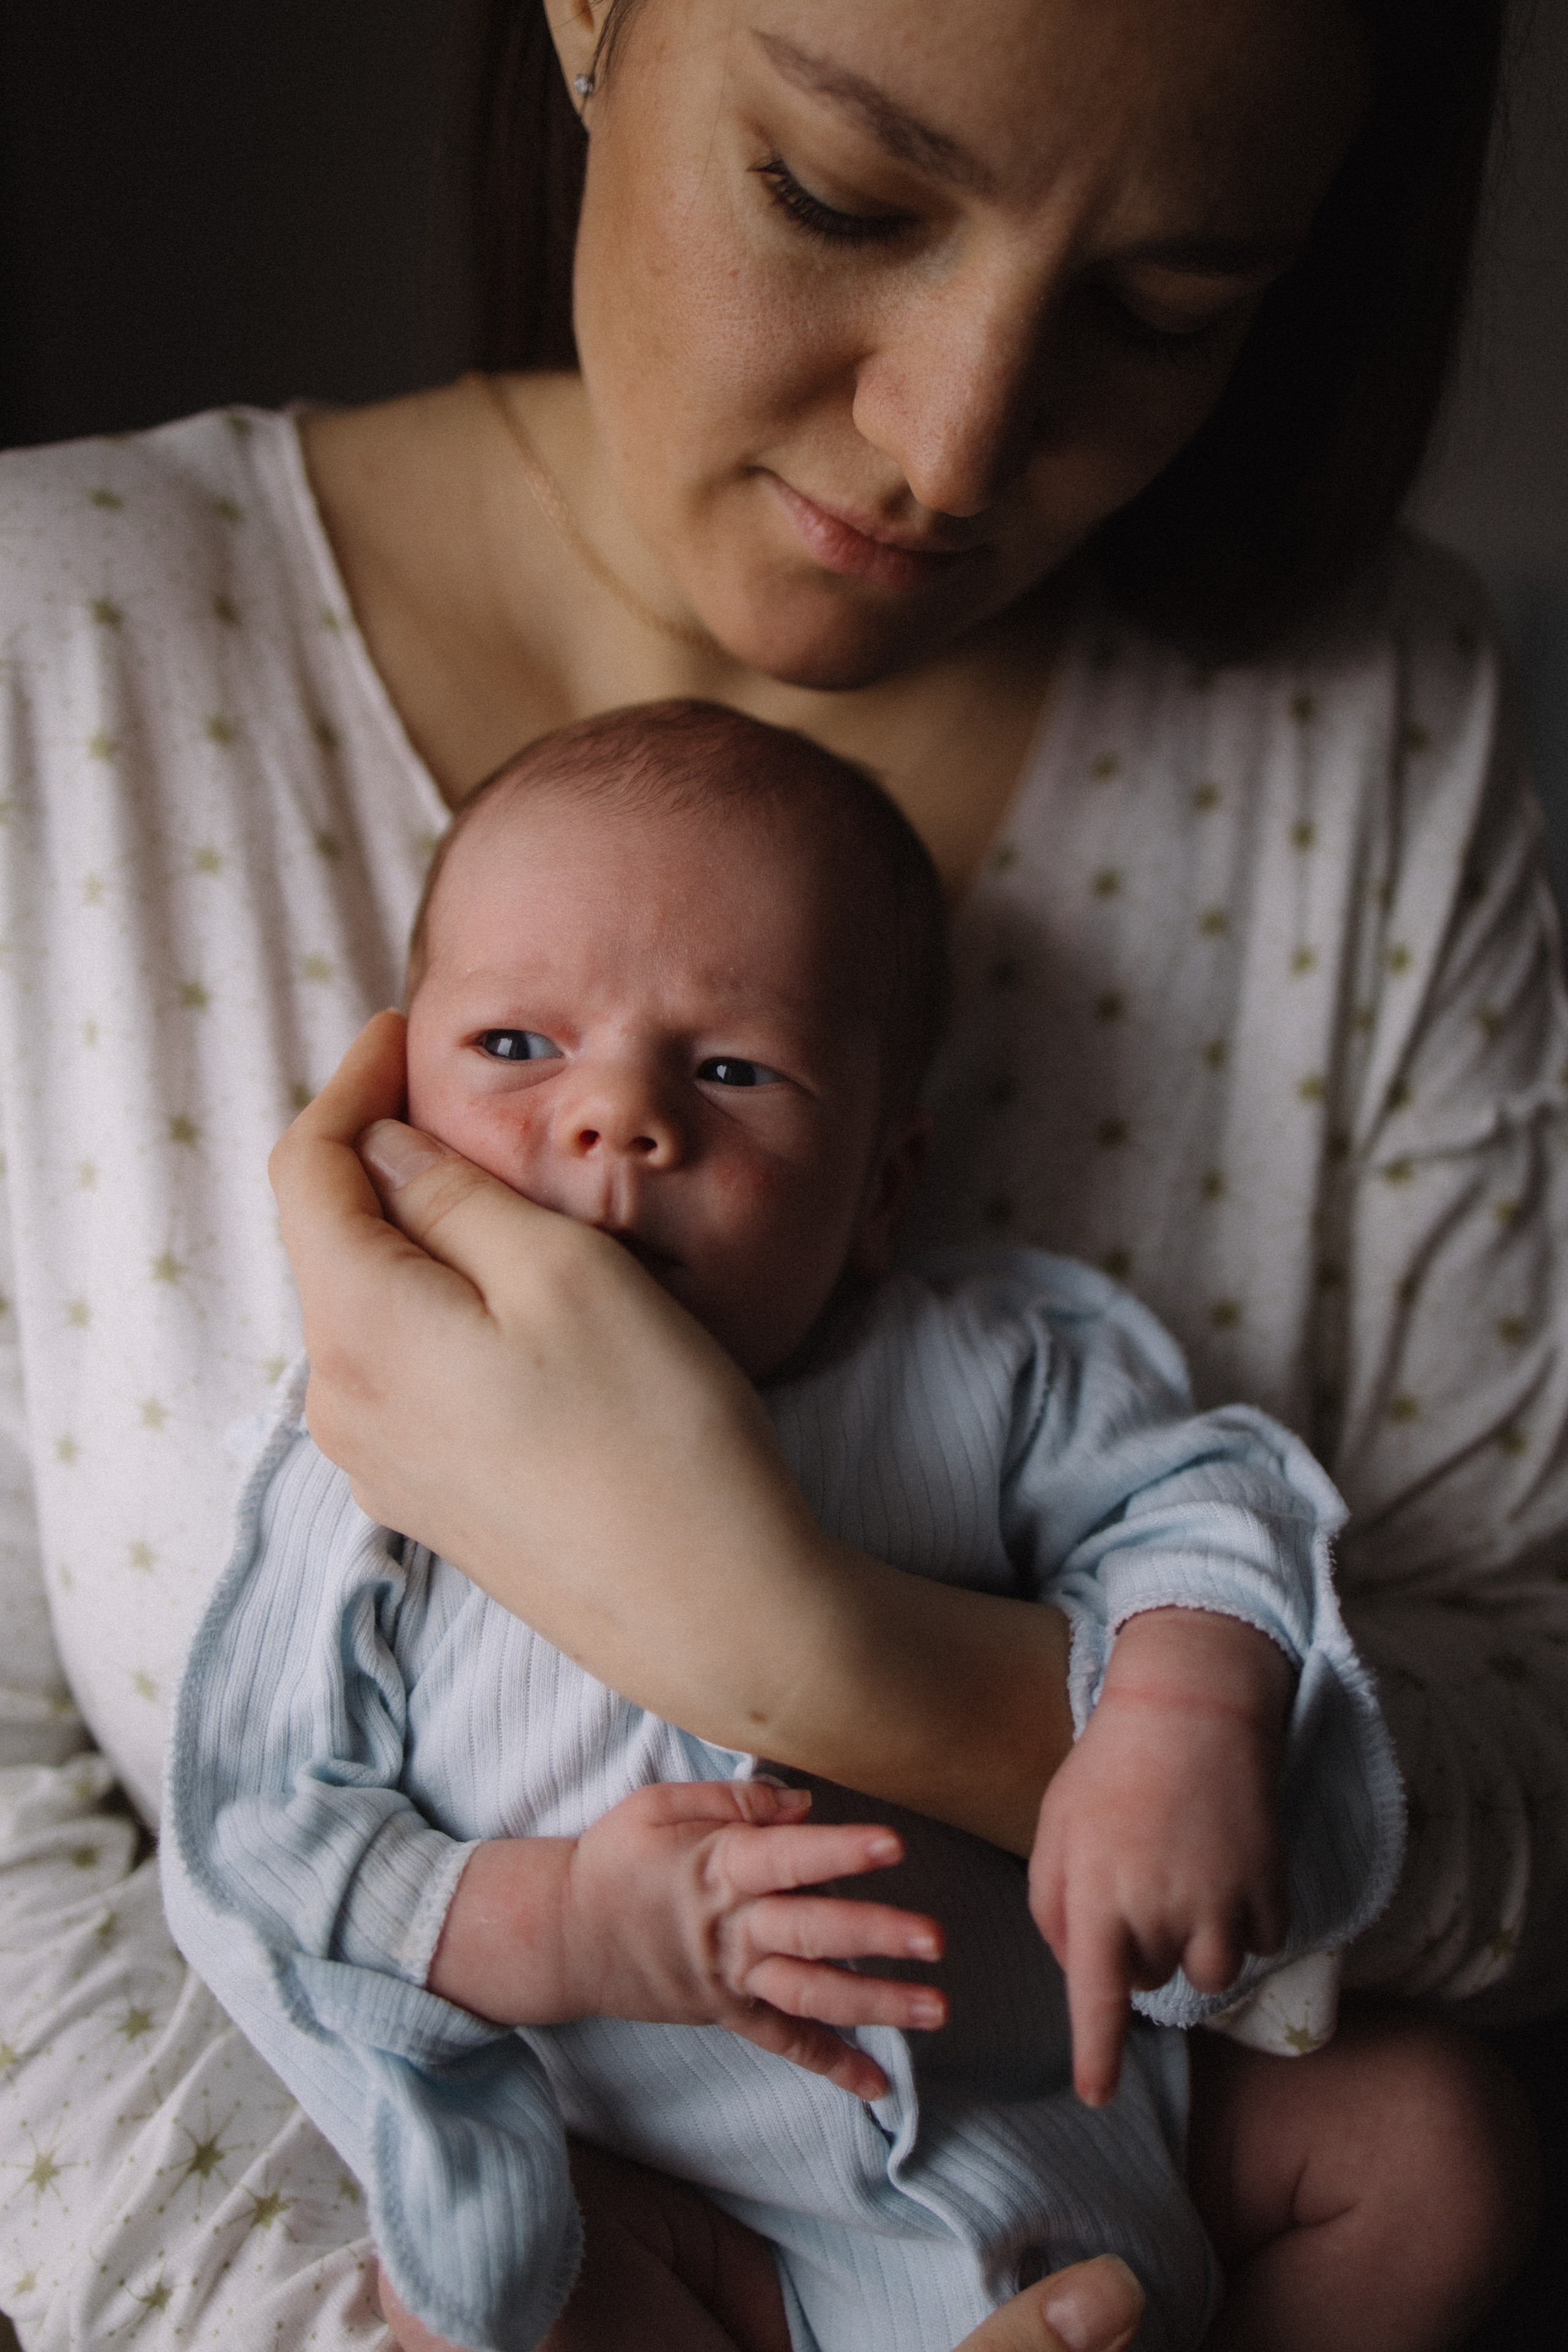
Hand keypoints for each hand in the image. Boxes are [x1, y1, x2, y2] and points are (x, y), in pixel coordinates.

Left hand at [269, 1015, 1073, 1850]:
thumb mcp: (563, 1272)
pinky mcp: (430, 1498)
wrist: (715, 1614)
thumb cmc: (656, 1430)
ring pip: (366, 1306)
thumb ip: (453, 1196)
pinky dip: (432, 1304)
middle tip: (446, 1089)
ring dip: (410, 1234)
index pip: (306, 1171)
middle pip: (328, 1240)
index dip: (347, 1083)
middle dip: (374, 1154)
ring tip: (489, 1187)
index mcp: (359, 1330)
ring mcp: (381, 1462)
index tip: (402, 1027)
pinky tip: (506, 1297)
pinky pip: (401, 1368)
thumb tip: (380, 1148)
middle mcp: (341, 1403)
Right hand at [430, 1780, 946, 2101]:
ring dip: (874, 2004)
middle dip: (875, 1936)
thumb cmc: (612, 1859)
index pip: (786, 1858)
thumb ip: (732, 1801)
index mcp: (714, 1869)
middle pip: (810, 1933)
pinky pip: (783, 2044)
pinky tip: (879, 2084)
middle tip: (935, 1938)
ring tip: (935, 2007)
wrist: (560, 1935)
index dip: (839, 1850)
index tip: (893, 1844)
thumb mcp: (657, 1807)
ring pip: (809, 1994)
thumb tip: (803, 1804)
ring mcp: (729, 1979)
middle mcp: (729, 1930)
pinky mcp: (726, 2013)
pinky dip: (830, 2065)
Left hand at [1028, 1608, 1291, 2105]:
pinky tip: (1227, 1861)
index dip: (1097, 2057)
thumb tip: (1081, 1967)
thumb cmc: (1110, 1766)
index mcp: (1099, 1899)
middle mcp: (1161, 1914)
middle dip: (1139, 1944)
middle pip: (1150, 1979)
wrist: (1192, 1706)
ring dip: (1195, 1939)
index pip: (1096, 2003)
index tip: (1096, 2097)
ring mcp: (1222, 1906)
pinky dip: (1245, 1917)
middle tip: (1137, 1871)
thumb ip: (1054, 1905)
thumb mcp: (1056, 1829)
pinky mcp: (1271, 1891)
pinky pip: (1259, 1941)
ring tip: (1185, 1871)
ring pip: (1208, 1971)